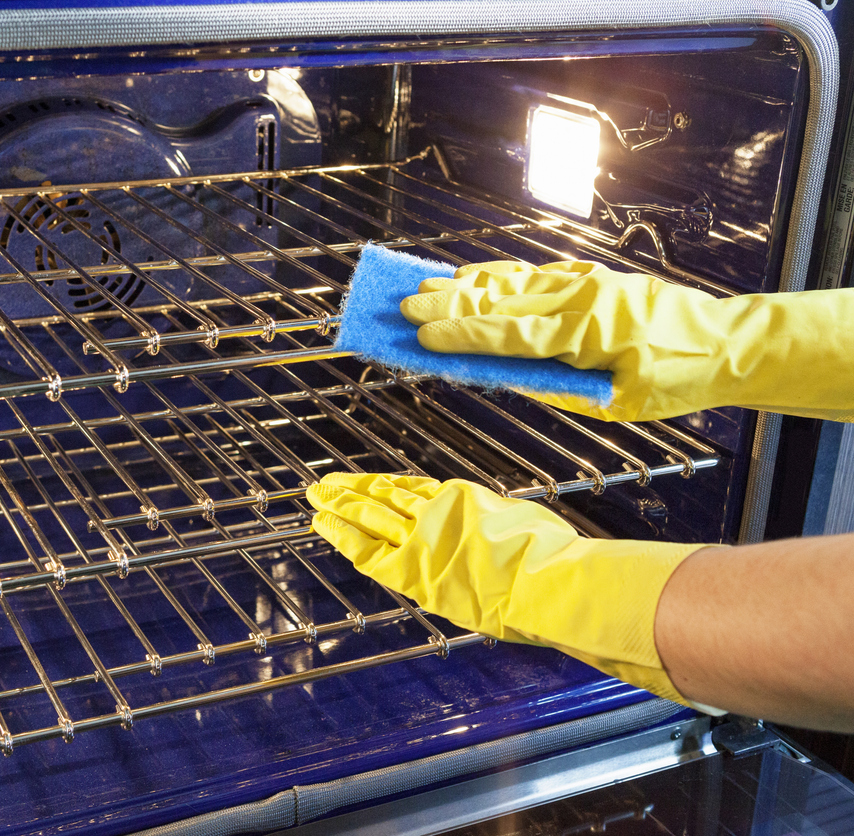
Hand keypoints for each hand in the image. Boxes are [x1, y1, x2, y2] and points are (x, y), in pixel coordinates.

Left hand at [306, 471, 707, 705]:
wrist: (548, 581)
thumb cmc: (550, 559)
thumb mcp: (523, 525)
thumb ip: (499, 526)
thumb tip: (500, 532)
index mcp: (464, 500)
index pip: (415, 489)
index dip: (387, 485)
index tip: (370, 482)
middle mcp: (437, 514)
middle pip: (384, 497)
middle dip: (352, 491)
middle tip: (324, 485)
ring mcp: (422, 539)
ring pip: (370, 516)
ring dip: (339, 506)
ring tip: (315, 498)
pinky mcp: (413, 570)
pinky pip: (368, 550)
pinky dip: (342, 535)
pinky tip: (323, 525)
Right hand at [399, 260, 853, 421]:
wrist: (726, 342)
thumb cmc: (674, 378)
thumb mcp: (612, 401)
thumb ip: (555, 386)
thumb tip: (504, 376)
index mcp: (586, 331)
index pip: (509, 333)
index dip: (461, 336)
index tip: (422, 338)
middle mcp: (581, 297)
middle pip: (500, 298)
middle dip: (449, 304)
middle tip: (404, 307)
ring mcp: (584, 282)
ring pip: (512, 280)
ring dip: (465, 285)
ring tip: (424, 288)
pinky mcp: (589, 278)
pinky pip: (532, 276)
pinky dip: (496, 278)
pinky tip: (470, 280)